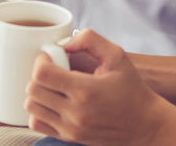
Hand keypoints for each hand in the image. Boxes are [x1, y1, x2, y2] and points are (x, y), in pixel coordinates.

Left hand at [24, 29, 170, 145]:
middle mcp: (75, 112)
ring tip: (53, 84)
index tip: (51, 57)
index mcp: (86, 90)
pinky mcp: (69, 137)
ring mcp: (70, 128)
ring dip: (37, 92)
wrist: (144, 124)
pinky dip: (39, 111)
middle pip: (33, 90)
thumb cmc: (131, 89)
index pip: (42, 74)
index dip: (41, 60)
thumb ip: (90, 40)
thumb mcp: (117, 55)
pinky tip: (53, 101)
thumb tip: (65, 43)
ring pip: (31, 107)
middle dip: (38, 74)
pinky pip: (37, 124)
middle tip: (52, 68)